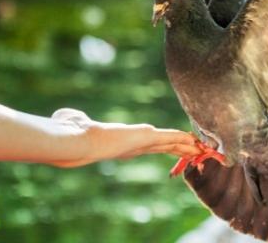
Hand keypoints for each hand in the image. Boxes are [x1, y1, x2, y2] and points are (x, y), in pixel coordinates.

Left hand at [50, 108, 201, 166]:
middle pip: (165, 148)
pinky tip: (197, 142)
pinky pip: (171, 139)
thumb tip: (64, 117)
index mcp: (124, 144)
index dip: (164, 146)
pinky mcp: (146, 138)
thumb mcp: (75, 123)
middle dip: (181, 149)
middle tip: (197, 151)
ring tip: (203, 149)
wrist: (76, 142)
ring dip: (187, 146)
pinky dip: (184, 140)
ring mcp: (142, 143)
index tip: (175, 146)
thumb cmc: (72, 134)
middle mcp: (135, 146)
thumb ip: (75, 119)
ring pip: (170, 145)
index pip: (150, 145)